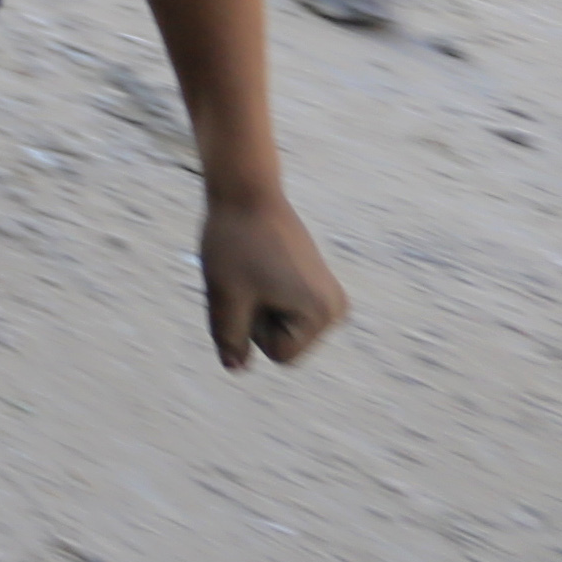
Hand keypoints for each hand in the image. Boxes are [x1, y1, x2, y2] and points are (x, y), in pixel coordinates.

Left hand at [198, 184, 346, 368]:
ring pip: (279, 326)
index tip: (251, 286)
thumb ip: (230, 337)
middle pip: (282, 342)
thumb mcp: (224, 295)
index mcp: (323, 314)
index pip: (279, 354)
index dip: (252, 326)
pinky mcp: (318, 283)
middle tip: (250, 275)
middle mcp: (336, 309)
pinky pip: (280, 308)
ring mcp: (330, 296)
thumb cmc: (233, 241)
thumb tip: (236, 369)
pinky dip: (262, 292)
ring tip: (255, 269)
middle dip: (257, 316)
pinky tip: (260, 264)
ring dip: (257, 305)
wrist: (246, 191)